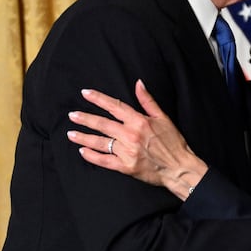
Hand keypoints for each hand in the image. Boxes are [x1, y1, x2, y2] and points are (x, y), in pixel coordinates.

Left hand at [67, 79, 207, 199]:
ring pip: (101, 142)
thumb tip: (138, 83)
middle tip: (72, 115)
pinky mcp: (126, 167)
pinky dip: (92, 156)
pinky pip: (105, 161)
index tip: (85, 93)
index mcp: (139, 121)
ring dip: (84, 137)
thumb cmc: (173, 142)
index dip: (99, 99)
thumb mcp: (163, 117)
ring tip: (71, 133)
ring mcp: (127, 152)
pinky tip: (83, 152)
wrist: (179, 167)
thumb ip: (148, 101)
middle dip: (85, 119)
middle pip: (103, 124)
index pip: (115, 106)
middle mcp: (131, 135)